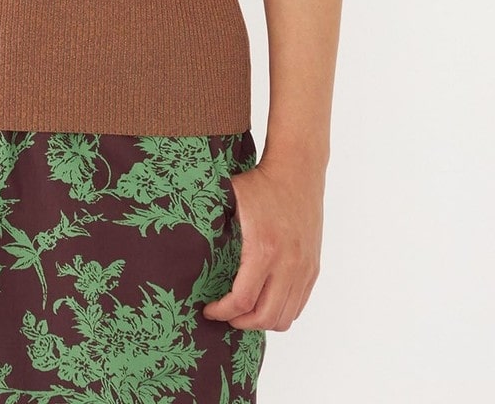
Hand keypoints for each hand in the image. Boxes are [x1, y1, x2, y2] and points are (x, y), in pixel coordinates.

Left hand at [201, 155, 323, 330]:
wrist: (298, 171)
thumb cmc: (260, 183)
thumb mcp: (229, 197)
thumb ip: (210, 220)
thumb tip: (181, 237)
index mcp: (263, 248)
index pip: (242, 300)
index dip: (222, 312)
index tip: (208, 309)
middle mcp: (287, 263)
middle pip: (264, 317)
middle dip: (240, 323)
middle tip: (225, 315)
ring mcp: (303, 268)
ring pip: (284, 317)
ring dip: (261, 322)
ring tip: (243, 312)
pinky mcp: (312, 268)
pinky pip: (298, 306)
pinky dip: (280, 312)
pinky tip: (263, 301)